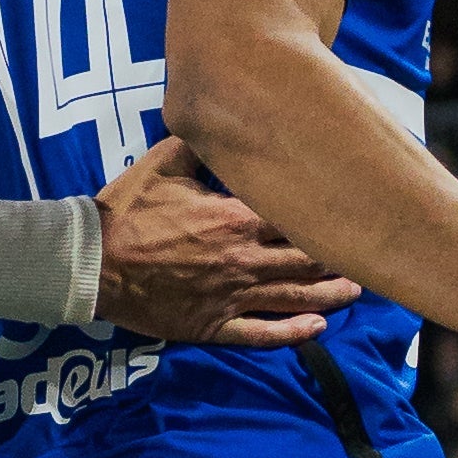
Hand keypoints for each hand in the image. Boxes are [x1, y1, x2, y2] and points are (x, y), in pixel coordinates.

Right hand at [93, 135, 353, 347]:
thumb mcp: (163, 163)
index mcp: (237, 219)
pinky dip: (293, 333)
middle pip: (306, 260)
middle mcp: (244, 259)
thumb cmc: (127, 210)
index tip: (352, 211)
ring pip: (293, 297)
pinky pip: (261, 334)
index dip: (328, 216)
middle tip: (365, 256)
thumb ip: (199, 144)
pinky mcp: (213, 326)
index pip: (297, 217)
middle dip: (339, 258)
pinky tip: (316, 329)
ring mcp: (231, 296)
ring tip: (355, 292)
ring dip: (329, 295)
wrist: (92, 261)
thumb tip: (220, 123)